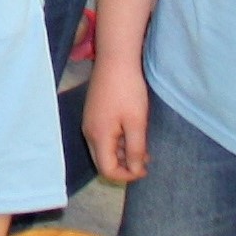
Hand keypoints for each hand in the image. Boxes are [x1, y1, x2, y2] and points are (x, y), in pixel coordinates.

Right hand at [82, 56, 149, 184]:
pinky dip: (118, 141)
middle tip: (146, 158)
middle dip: (124, 166)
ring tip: (143, 145)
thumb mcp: (136, 123)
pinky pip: (104, 137)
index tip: (145, 169)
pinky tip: (132, 132)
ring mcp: (89, 122)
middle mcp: (89, 132)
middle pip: (103, 161)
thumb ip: (135, 150)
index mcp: (98, 136)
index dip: (126, 175)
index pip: (107, 169)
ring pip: (104, 149)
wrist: (115, 60)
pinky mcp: (93, 114)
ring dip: (123, 153)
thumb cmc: (128, 91)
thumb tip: (135, 170)